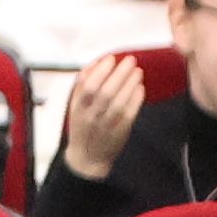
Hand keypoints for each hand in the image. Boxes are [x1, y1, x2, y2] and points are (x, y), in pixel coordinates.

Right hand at [60, 54, 144, 178]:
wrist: (88, 157)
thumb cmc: (82, 125)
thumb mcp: (76, 105)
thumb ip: (83, 84)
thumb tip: (95, 63)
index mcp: (78, 108)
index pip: (89, 86)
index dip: (101, 71)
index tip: (111, 58)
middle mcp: (91, 116)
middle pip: (106, 92)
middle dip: (120, 74)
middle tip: (131, 60)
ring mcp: (106, 125)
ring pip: (119, 102)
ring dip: (130, 84)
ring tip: (138, 72)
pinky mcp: (120, 132)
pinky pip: (129, 114)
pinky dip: (136, 100)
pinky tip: (140, 88)